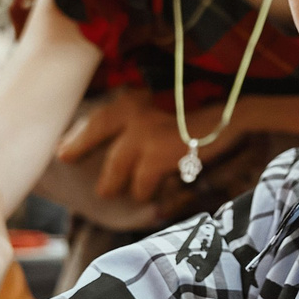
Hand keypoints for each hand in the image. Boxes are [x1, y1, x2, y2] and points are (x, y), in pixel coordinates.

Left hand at [58, 88, 222, 203]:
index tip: (64, 151)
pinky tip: (149, 199)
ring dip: (118, 185)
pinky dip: (145, 192)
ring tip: (116, 194)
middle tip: (90, 180)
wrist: (234, 105)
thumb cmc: (205, 101)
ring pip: (117, 170)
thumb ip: (146, 111)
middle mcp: (132, 113)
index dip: (79, 137)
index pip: (97, 119)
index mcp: (134, 99)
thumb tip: (129, 131)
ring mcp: (144, 133)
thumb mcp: (167, 99)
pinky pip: (142, 183)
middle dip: (90, 161)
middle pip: (99, 141)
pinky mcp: (159, 154)